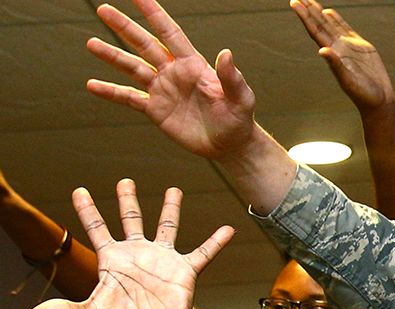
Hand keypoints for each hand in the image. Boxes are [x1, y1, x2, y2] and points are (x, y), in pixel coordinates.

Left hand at [23, 179, 231, 308]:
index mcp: (112, 262)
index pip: (96, 229)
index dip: (87, 210)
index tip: (78, 190)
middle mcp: (137, 257)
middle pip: (131, 220)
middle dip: (127, 200)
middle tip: (125, 181)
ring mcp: (162, 262)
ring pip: (166, 228)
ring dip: (170, 209)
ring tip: (174, 189)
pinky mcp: (185, 273)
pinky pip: (203, 254)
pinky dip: (215, 242)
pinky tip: (227, 229)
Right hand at [85, 0, 257, 160]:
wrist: (230, 145)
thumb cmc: (239, 119)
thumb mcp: (240, 98)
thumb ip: (231, 76)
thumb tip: (226, 53)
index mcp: (192, 64)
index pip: (169, 32)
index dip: (154, 13)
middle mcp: (174, 72)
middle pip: (144, 44)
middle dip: (124, 27)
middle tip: (103, 9)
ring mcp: (162, 90)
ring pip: (132, 68)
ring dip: (112, 56)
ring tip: (91, 42)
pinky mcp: (156, 110)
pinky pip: (129, 98)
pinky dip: (111, 92)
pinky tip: (92, 85)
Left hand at [292, 0, 394, 111]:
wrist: (378, 100)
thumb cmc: (363, 94)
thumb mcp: (348, 81)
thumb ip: (335, 65)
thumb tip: (322, 50)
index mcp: (332, 54)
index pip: (315, 31)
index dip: (305, 17)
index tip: (294, 3)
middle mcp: (338, 48)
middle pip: (319, 25)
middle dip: (308, 11)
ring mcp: (348, 46)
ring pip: (330, 25)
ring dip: (319, 13)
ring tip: (309, 0)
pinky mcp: (360, 47)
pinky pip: (345, 29)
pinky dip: (336, 20)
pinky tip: (329, 13)